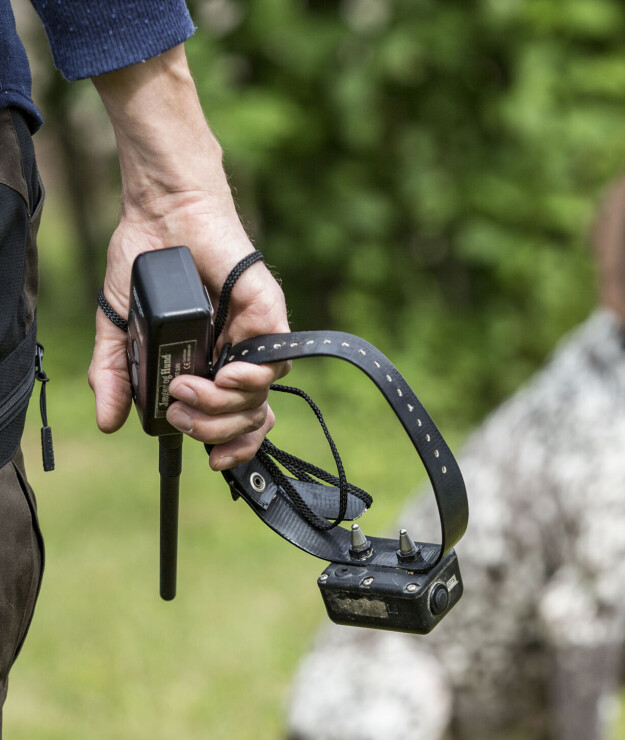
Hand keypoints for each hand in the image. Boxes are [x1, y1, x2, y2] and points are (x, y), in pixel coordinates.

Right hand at [87, 45, 289, 469]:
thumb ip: (115, 374)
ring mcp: (254, 336)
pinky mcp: (268, 313)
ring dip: (224, 405)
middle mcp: (236, 356)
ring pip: (261, 395)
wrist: (162, 215)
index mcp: (209, 365)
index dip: (231, 447)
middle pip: (249, 417)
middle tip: (181, 412)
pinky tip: (228, 373)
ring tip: (189, 389)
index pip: (236, 420)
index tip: (212, 461)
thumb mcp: (121, 328)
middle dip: (215, 429)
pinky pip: (275, 359)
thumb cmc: (146, 265)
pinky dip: (252, 375)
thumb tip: (110, 422)